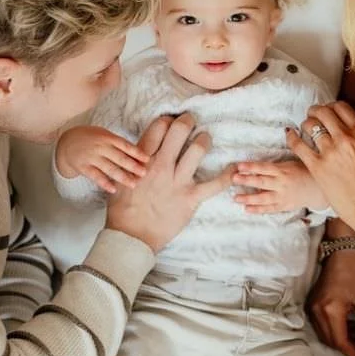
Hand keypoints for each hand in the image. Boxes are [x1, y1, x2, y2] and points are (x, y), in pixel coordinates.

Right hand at [56, 125, 148, 193]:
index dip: (136, 152)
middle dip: (132, 166)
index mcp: (107, 137)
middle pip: (118, 157)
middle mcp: (100, 147)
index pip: (124, 145)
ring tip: (133, 184)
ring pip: (109, 168)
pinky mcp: (83, 167)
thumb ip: (119, 144)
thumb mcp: (104, 135)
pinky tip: (113, 189)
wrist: (67, 143)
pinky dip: (104, 183)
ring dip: (122, 177)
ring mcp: (91, 157)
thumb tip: (139, 154)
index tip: (147, 159)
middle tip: (144, 173)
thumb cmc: (91, 138)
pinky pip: (95, 176)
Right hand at [105, 113, 234, 250]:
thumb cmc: (122, 207)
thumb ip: (134, 159)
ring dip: (204, 139)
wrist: (131, 235)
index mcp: (143, 158)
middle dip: (187, 120)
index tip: (171, 123)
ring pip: (197, 149)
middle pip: (179, 130)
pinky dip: (226, 176)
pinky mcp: (190, 198)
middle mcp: (162, 165)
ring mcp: (178, 181)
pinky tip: (233, 169)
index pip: (159, 125)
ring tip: (205, 139)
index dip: (167, 120)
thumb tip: (144, 146)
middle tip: (190, 121)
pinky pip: (214, 185)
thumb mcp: (121, 175)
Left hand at [233, 159, 326, 213]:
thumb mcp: (289, 164)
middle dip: (247, 181)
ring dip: (249, 198)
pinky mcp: (284, 206)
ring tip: (236, 198)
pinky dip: (258, 209)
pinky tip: (247, 209)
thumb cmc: (302, 172)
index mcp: (282, 171)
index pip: (264, 168)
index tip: (239, 166)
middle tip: (233, 179)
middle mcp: (282, 184)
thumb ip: (274, 166)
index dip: (251, 167)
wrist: (318, 189)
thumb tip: (256, 165)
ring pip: (264, 198)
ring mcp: (283, 196)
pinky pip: (270, 209)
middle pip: (262, 182)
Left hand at [286, 103, 354, 228]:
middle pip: (322, 112)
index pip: (340, 106)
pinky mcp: (317, 165)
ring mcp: (330, 151)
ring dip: (305, 125)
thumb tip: (341, 124)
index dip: (330, 107)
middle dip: (314, 112)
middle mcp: (346, 137)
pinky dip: (291, 137)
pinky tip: (290, 136)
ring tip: (304, 130)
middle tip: (312, 117)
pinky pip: (297, 143)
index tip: (326, 112)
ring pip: (309, 125)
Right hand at [307, 248, 354, 355]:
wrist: (341, 253)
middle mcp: (317, 309)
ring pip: (324, 335)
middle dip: (348, 348)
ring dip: (340, 340)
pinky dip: (334, 331)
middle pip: (330, 341)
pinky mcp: (311, 303)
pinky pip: (320, 326)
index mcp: (332, 308)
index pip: (340, 341)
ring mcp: (312, 306)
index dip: (352, 353)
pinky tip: (348, 325)